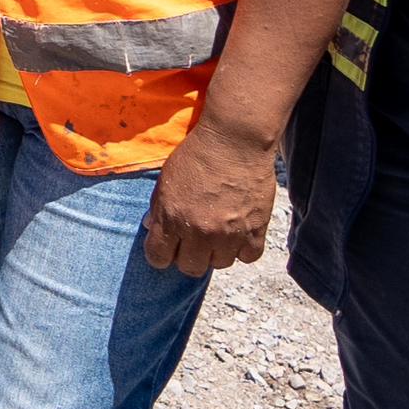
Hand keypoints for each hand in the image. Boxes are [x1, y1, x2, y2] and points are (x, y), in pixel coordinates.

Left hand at [143, 119, 278, 275]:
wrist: (235, 140)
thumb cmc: (197, 156)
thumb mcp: (166, 180)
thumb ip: (158, 209)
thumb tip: (152, 229)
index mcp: (171, 217)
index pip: (158, 258)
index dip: (161, 254)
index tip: (168, 247)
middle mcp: (199, 230)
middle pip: (190, 267)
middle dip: (188, 256)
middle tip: (193, 241)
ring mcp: (229, 234)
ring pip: (219, 264)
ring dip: (216, 252)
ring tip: (217, 232)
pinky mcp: (256, 230)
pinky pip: (247, 257)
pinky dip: (242, 249)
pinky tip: (238, 234)